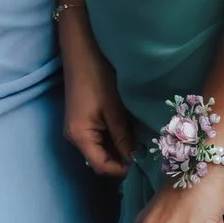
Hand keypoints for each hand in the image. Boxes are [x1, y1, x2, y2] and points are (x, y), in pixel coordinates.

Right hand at [60, 14, 134, 177]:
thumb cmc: (97, 78)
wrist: (82, 52)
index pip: (102, 167)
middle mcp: (75, 137)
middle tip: (148, 157)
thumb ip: (123, 138)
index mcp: (80, 137)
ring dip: (121, 150)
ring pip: (102, 149)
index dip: (123, 170)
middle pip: (101, 160)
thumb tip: (135, 159)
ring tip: (142, 146)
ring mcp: (79, 129)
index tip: (144, 165)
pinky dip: (116, 139)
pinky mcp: (84, 120)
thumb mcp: (114, 110)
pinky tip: (131, 134)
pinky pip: (101, 138)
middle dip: (123, 161)